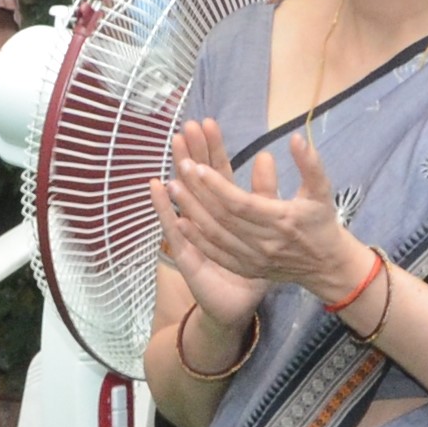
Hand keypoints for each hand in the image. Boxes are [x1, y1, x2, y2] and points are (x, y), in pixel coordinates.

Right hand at [158, 120, 269, 335]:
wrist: (240, 302)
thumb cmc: (256, 264)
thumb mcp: (269, 224)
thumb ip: (267, 192)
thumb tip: (267, 156)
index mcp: (225, 208)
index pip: (216, 172)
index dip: (211, 149)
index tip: (206, 123)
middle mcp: (204, 216)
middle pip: (197, 179)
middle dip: (192, 152)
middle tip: (187, 126)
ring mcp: (191, 233)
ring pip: (184, 197)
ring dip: (179, 171)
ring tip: (175, 145)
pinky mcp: (184, 252)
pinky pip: (173, 227)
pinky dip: (165, 207)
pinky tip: (158, 186)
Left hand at [163, 123, 365, 314]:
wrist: (327, 266)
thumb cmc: (323, 223)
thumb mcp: (322, 190)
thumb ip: (310, 164)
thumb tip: (297, 137)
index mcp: (281, 220)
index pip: (242, 203)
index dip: (218, 186)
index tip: (198, 165)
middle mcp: (264, 242)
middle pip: (223, 217)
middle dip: (198, 191)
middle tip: (180, 166)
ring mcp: (253, 259)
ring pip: (215, 234)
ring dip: (191, 211)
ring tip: (173, 187)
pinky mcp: (246, 269)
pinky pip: (216, 253)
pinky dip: (197, 238)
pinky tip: (179, 221)